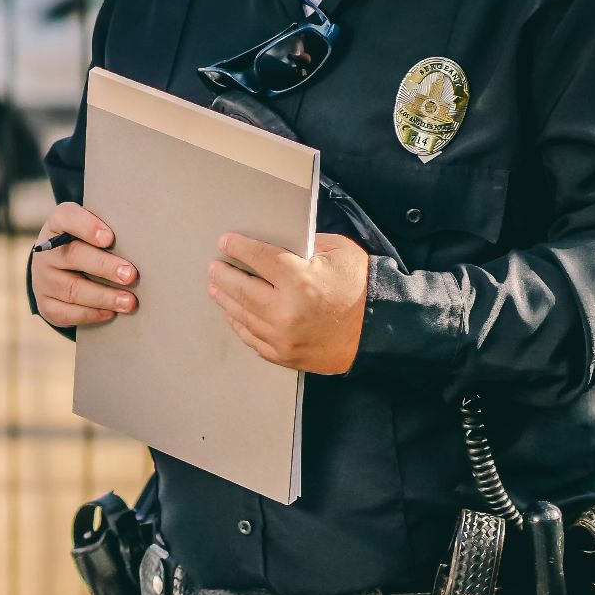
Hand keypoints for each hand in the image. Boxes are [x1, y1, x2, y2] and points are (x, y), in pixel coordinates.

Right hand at [31, 202, 136, 326]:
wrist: (57, 270)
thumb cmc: (85, 245)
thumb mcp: (91, 231)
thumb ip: (109, 232)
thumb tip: (143, 243)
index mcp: (57, 225)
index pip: (66, 218)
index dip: (87, 227)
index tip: (109, 238)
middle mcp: (46, 251)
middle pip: (73, 256)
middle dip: (104, 266)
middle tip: (130, 275)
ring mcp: (43, 279)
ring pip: (72, 289)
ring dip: (104, 296)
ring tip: (129, 301)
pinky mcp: (46, 304)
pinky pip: (66, 312)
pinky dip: (90, 314)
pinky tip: (110, 313)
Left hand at [207, 232, 369, 373]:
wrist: (381, 331)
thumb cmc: (361, 287)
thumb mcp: (338, 252)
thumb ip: (305, 244)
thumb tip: (276, 240)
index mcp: (299, 280)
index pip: (257, 258)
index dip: (238, 247)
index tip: (225, 242)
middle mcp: (285, 310)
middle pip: (241, 288)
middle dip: (223, 275)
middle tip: (214, 267)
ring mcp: (283, 336)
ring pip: (242, 315)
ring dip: (225, 299)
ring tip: (216, 288)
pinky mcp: (284, 354)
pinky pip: (252, 338)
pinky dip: (240, 323)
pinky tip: (233, 313)